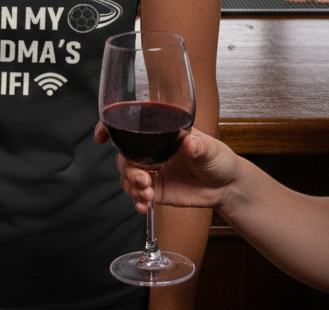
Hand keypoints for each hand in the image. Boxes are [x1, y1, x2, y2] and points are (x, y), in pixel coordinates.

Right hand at [118, 128, 240, 214]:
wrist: (227, 189)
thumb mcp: (212, 150)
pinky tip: (144, 205)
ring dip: (131, 184)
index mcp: (162, 131)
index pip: (131, 124)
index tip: (102, 135)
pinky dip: (136, 200)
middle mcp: (152, 149)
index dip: (111, 126)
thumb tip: (189, 144)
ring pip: (127, 174)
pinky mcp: (155, 190)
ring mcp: (151, 169)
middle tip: (143, 179)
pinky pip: (136, 194)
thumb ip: (199, 147)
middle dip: (127, 166)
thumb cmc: (219, 159)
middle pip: (124, 152)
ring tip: (147, 194)